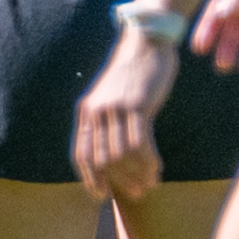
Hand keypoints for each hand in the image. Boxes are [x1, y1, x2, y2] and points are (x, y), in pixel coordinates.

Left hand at [70, 29, 174, 200]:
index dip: (90, 178)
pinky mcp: (137, 105)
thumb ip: (106, 122)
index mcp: (86, 111)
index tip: (101, 195)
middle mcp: (97, 110)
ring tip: (150, 183)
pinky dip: (149, 160)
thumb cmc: (131, 75)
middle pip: (103, 159)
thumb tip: (111, 159)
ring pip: (123, 154)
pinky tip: (157, 168)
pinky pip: (141, 143)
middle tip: (137, 193)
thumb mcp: (110, 97)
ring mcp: (116, 107)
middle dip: (120, 181)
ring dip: (138, 173)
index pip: (81, 154)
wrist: (146, 43)